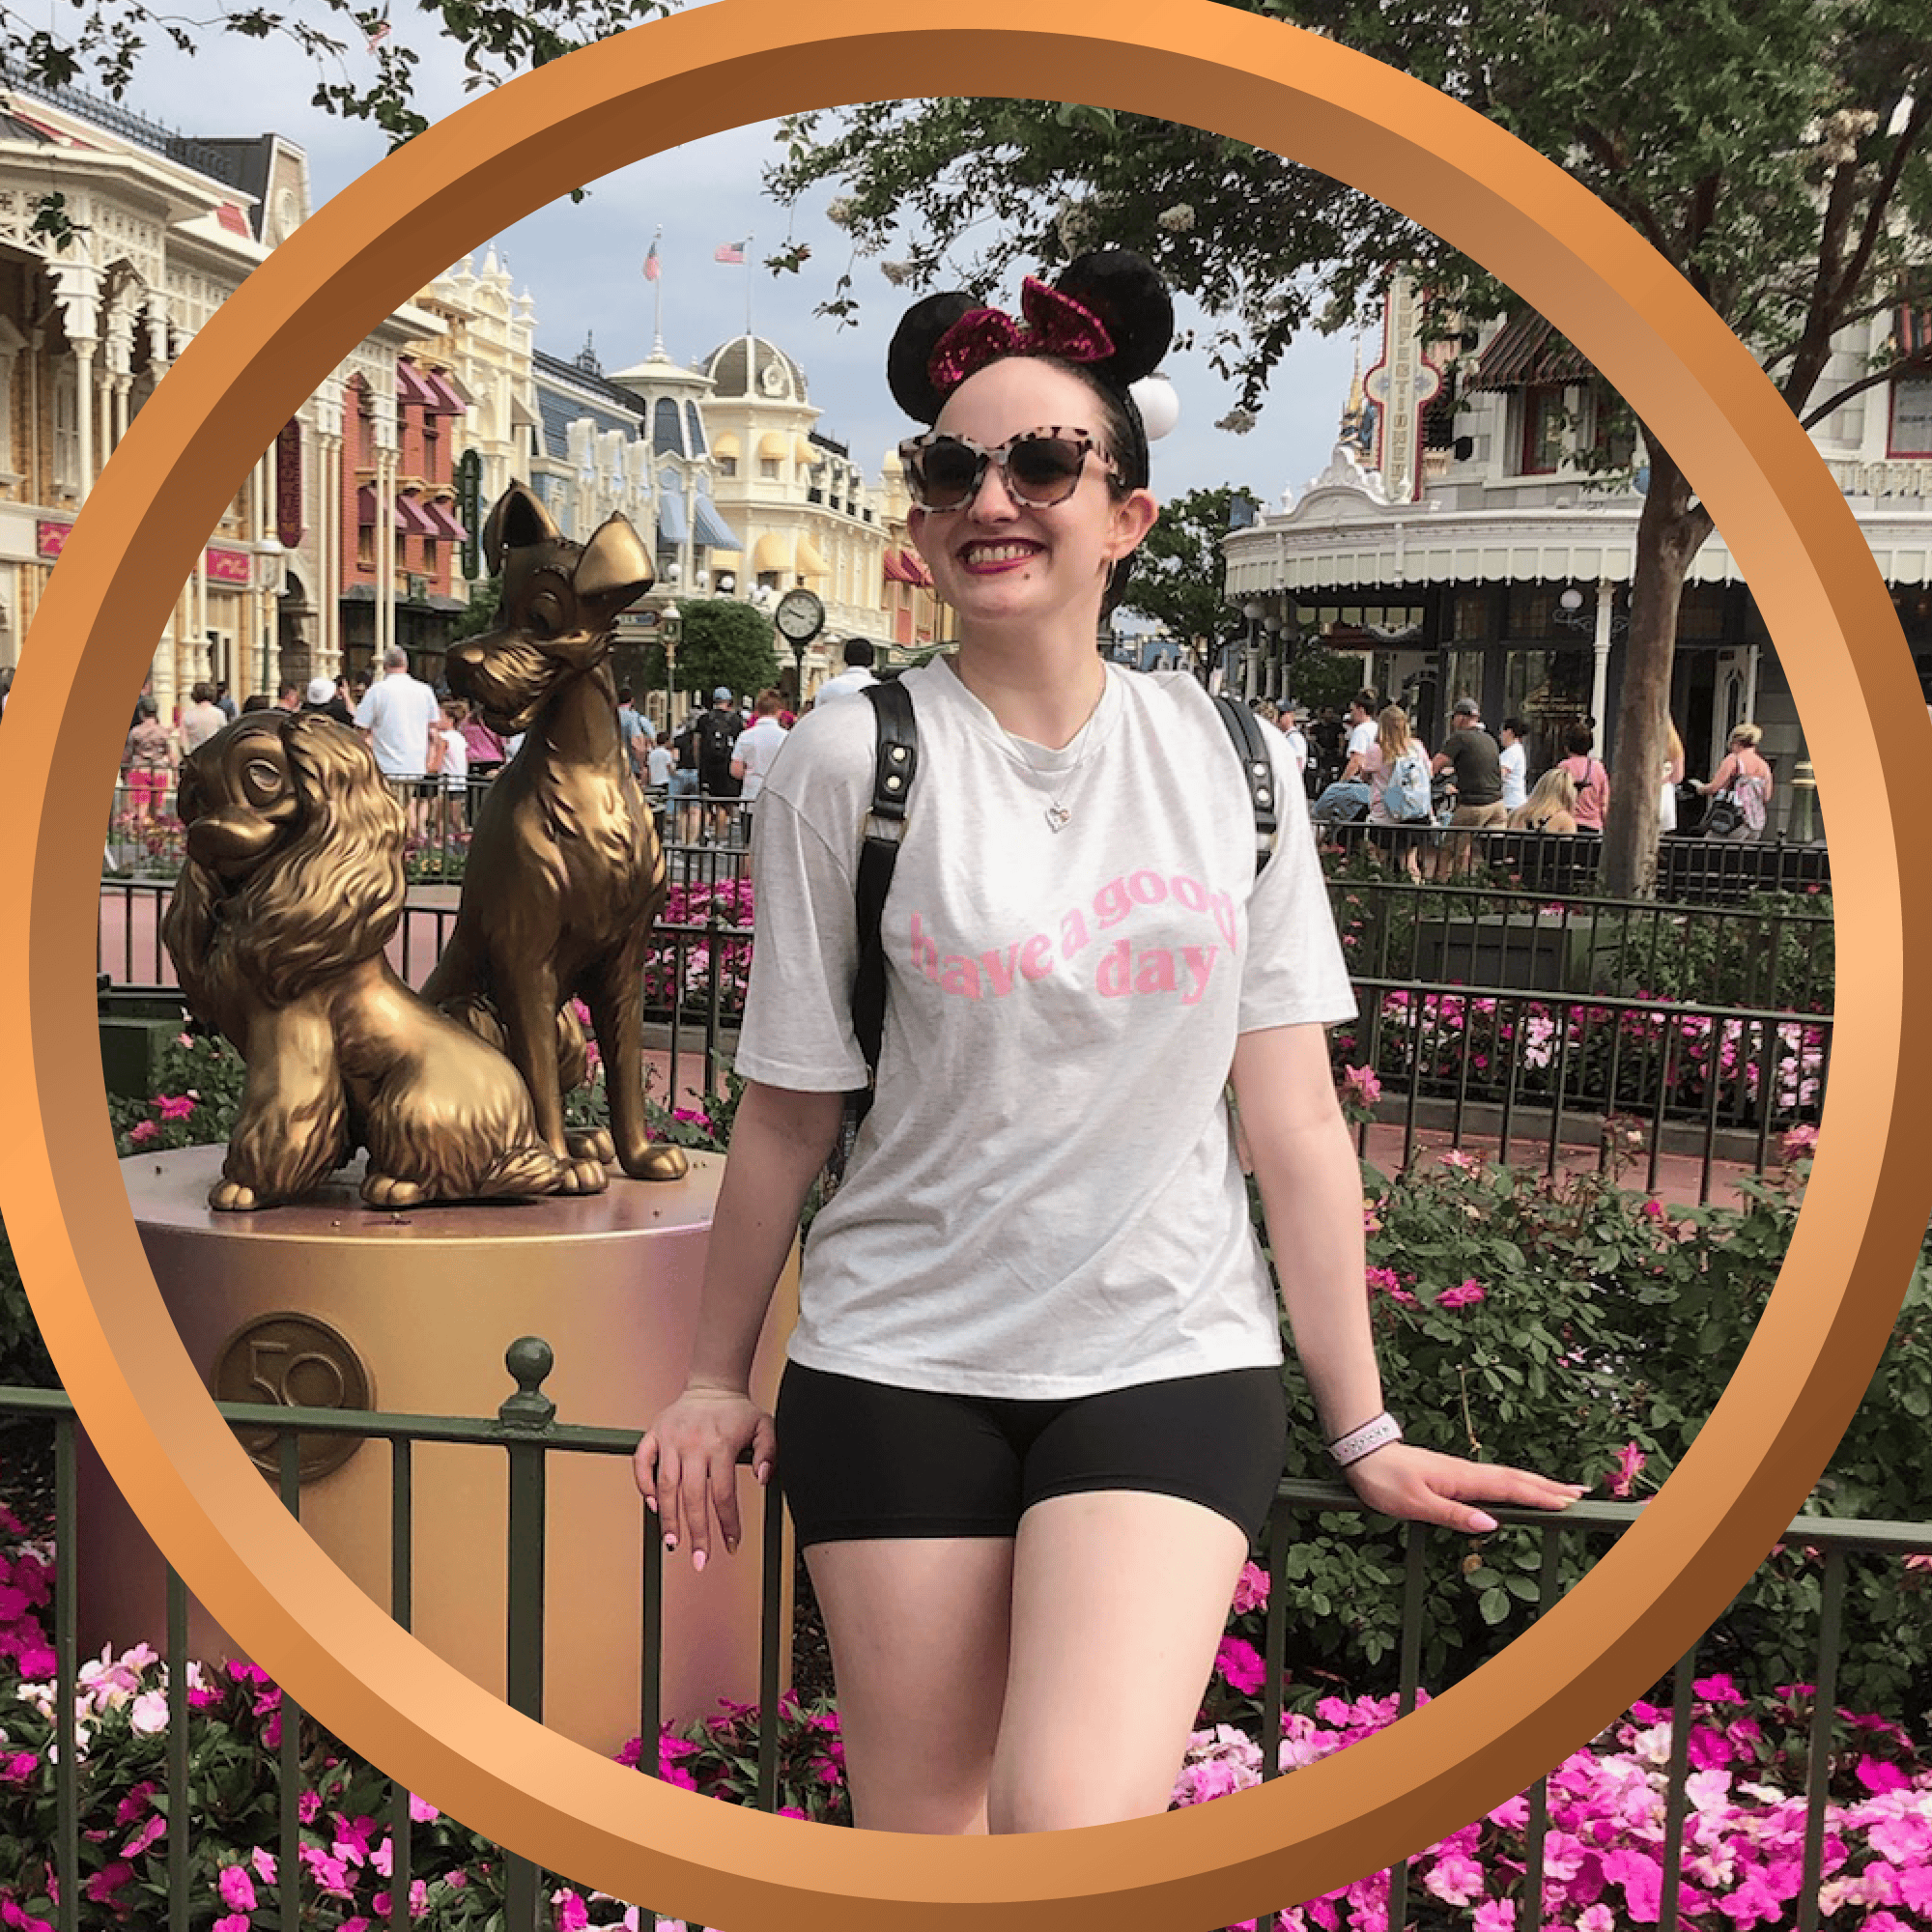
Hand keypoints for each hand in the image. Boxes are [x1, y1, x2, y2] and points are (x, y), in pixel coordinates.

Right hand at [633, 1386, 775, 1571]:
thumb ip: (769, 1453)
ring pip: (665, 1486)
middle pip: (693, 1498)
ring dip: (668, 1518)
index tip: (731, 1545)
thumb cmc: (738, 1411)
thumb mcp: (765, 1427)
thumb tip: (763, 1478)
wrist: (713, 1384)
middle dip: (696, 1533)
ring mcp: (671, 1439)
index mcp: (721, 1445)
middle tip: (699, 1560)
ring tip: (673, 1543)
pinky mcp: (654, 1433)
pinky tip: (653, 1505)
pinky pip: (642, 1462)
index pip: (723, 1494)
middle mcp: (694, 1444)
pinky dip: (643, 1484)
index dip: (727, 1524)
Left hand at [1339, 1443, 1586, 1534]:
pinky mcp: (1453, 1474)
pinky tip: (1519, 1488)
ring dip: (1536, 1483)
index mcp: (1462, 1479)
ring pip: (1506, 1477)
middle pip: (1516, 1479)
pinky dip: (1514, 1482)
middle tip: (1581, 1494)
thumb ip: (1453, 1515)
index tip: (1569, 1502)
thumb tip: (1492, 1524)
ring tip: (1562, 1490)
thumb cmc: (1383, 1480)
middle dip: (1549, 1487)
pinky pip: (1493, 1479)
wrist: (1362, 1452)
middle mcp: (1467, 1472)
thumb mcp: (1414, 1505)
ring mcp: (1461, 1471)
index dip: (1539, 1496)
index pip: (1509, 1488)